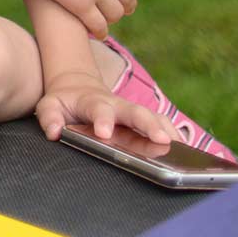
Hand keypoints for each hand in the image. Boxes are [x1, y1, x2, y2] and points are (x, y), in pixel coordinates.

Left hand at [35, 71, 173, 143]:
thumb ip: (50, 118)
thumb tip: (54, 133)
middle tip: (162, 140)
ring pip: (154, 118)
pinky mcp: (142, 119)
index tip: (104, 133)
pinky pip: (162, 125)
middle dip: (149, 125)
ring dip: (167, 131)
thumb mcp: (50, 106)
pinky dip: (175, 136)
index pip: (99, 110)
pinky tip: (187, 150)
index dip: (102, 120)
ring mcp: (132, 112)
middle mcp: (117, 105)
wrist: (78, 86)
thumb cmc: (64, 101)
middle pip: (136, 112)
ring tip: (181, 148)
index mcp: (93, 102)